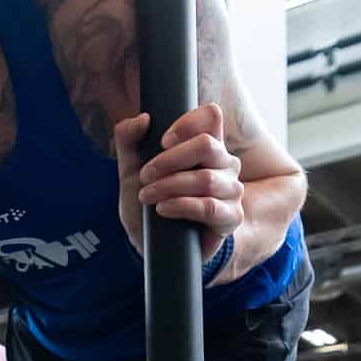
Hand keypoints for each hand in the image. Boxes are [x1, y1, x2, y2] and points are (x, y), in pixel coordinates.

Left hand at [115, 101, 242, 262]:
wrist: (153, 244)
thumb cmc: (148, 202)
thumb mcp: (130, 170)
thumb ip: (128, 140)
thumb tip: (142, 118)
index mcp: (206, 144)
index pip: (211, 116)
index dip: (187, 123)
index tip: (163, 141)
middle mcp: (224, 163)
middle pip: (206, 145)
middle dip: (169, 160)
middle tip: (145, 176)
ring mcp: (231, 189)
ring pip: (205, 179)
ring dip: (169, 186)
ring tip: (147, 196)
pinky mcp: (231, 217)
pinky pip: (209, 207)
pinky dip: (181, 206)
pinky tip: (163, 210)